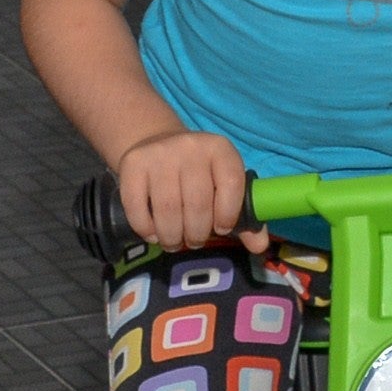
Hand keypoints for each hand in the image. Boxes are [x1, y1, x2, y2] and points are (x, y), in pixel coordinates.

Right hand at [115, 128, 254, 251]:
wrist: (155, 143)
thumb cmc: (198, 174)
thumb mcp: (223, 186)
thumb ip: (244, 217)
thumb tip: (259, 246)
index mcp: (220, 149)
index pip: (231, 184)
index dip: (227, 214)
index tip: (220, 229)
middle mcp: (191, 146)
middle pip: (197, 204)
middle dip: (196, 234)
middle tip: (193, 241)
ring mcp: (159, 153)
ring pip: (167, 209)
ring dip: (172, 236)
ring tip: (174, 241)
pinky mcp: (132, 164)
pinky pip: (137, 207)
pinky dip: (146, 229)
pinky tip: (153, 233)